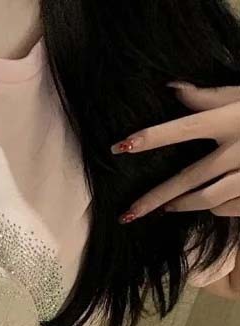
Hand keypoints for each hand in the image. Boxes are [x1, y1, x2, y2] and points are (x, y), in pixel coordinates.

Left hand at [110, 81, 239, 223]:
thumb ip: (210, 97)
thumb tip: (173, 88)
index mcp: (234, 119)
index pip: (185, 127)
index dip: (152, 137)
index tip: (121, 147)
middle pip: (189, 178)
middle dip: (154, 198)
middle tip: (127, 214)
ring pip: (206, 198)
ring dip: (180, 206)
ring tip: (163, 209)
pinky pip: (227, 207)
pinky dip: (212, 208)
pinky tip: (201, 206)